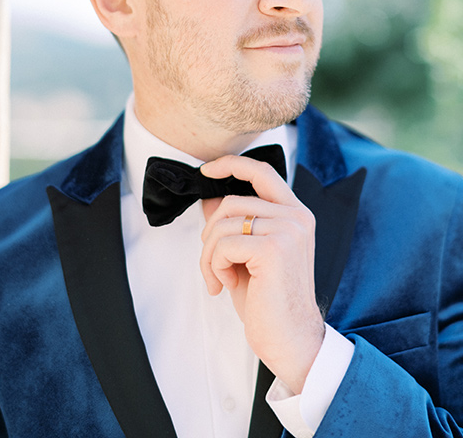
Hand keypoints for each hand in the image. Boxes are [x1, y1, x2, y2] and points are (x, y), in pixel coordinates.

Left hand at [200, 154, 324, 393]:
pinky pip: (223, 245)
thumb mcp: (248, 254)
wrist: (291, 339)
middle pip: (231, 202)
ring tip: (221, 279)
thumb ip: (235, 223)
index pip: (262, 172)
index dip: (232, 164)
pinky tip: (227, 285)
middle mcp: (296, 217)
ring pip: (222, 224)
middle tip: (213, 264)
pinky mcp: (273, 249)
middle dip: (209, 234)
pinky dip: (214, 266)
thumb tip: (209, 198)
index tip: (207, 169)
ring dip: (209, 256)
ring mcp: (287, 231)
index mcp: (295, 214)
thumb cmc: (270, 300)